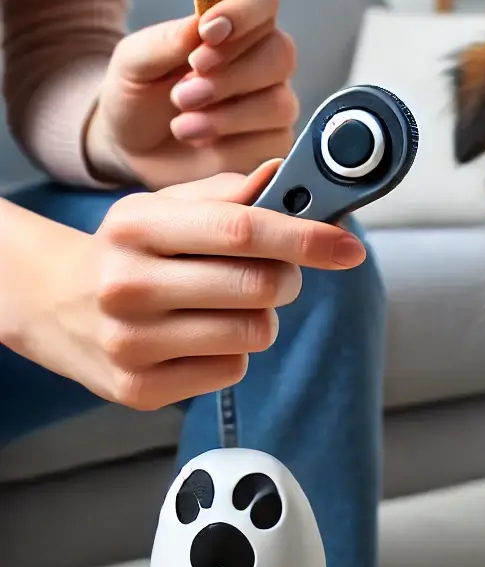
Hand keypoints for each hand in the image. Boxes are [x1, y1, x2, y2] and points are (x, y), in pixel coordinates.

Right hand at [9, 162, 365, 411]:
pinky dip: (232, 353)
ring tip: (225, 305)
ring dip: (259, 318)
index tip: (349, 247)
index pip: (240, 229)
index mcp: (136, 227)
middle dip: (287, 279)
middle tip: (275, 274)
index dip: (305, 238)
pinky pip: (231, 371)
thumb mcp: (163, 208)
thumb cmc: (127, 251)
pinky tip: (198, 338)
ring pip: (254, 333)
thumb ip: (228, 194)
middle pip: (260, 288)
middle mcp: (129, 285)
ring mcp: (131, 344)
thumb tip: (285, 177)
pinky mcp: (140, 390)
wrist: (53, 305)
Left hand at [85, 0, 298, 189]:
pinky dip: (232, 148)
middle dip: (230, 75)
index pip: (262, 1)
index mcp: (234, 27)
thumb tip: (201, 25)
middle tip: (183, 94)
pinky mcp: (273, 146)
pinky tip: (203, 144)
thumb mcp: (134, 62)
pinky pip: (272, 144)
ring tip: (182, 125)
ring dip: (227, 116)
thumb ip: (167, 40)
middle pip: (280, 53)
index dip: (243, 13)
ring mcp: (273, 105)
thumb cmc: (138, 95)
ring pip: (278, 104)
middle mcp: (262, 63)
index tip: (207, 33)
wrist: (133, 149)